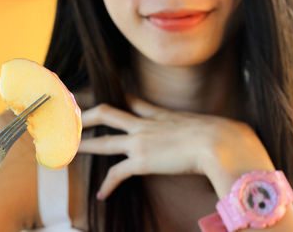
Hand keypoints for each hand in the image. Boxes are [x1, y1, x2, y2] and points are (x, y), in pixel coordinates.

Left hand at [78, 93, 274, 199]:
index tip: (106, 97)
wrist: (221, 143)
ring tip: (71, 149)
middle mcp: (145, 124)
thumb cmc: (221, 134)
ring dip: (85, 145)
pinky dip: (108, 185)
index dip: (117, 98)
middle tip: (73, 116)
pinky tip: (102, 195)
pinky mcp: (141, 161)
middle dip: (88, 115)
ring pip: (103, 141)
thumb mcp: (206, 123)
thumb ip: (199, 127)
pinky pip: (116, 173)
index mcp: (160, 114)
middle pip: (108, 112)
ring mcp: (141, 141)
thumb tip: (213, 132)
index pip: (132, 101)